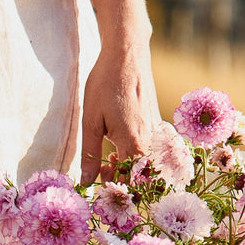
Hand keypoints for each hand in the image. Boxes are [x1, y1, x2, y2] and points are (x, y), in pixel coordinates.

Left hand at [79, 43, 159, 185]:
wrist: (128, 54)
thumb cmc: (106, 84)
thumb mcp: (91, 122)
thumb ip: (89, 156)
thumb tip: (86, 183)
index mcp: (134, 145)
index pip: (126, 183)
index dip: (111, 189)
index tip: (97, 184)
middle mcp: (150, 143)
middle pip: (137, 178)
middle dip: (119, 180)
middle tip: (101, 171)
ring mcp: (157, 134)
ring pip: (144, 165)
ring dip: (126, 167)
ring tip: (109, 157)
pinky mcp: (158, 125)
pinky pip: (149, 151)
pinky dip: (135, 155)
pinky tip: (120, 145)